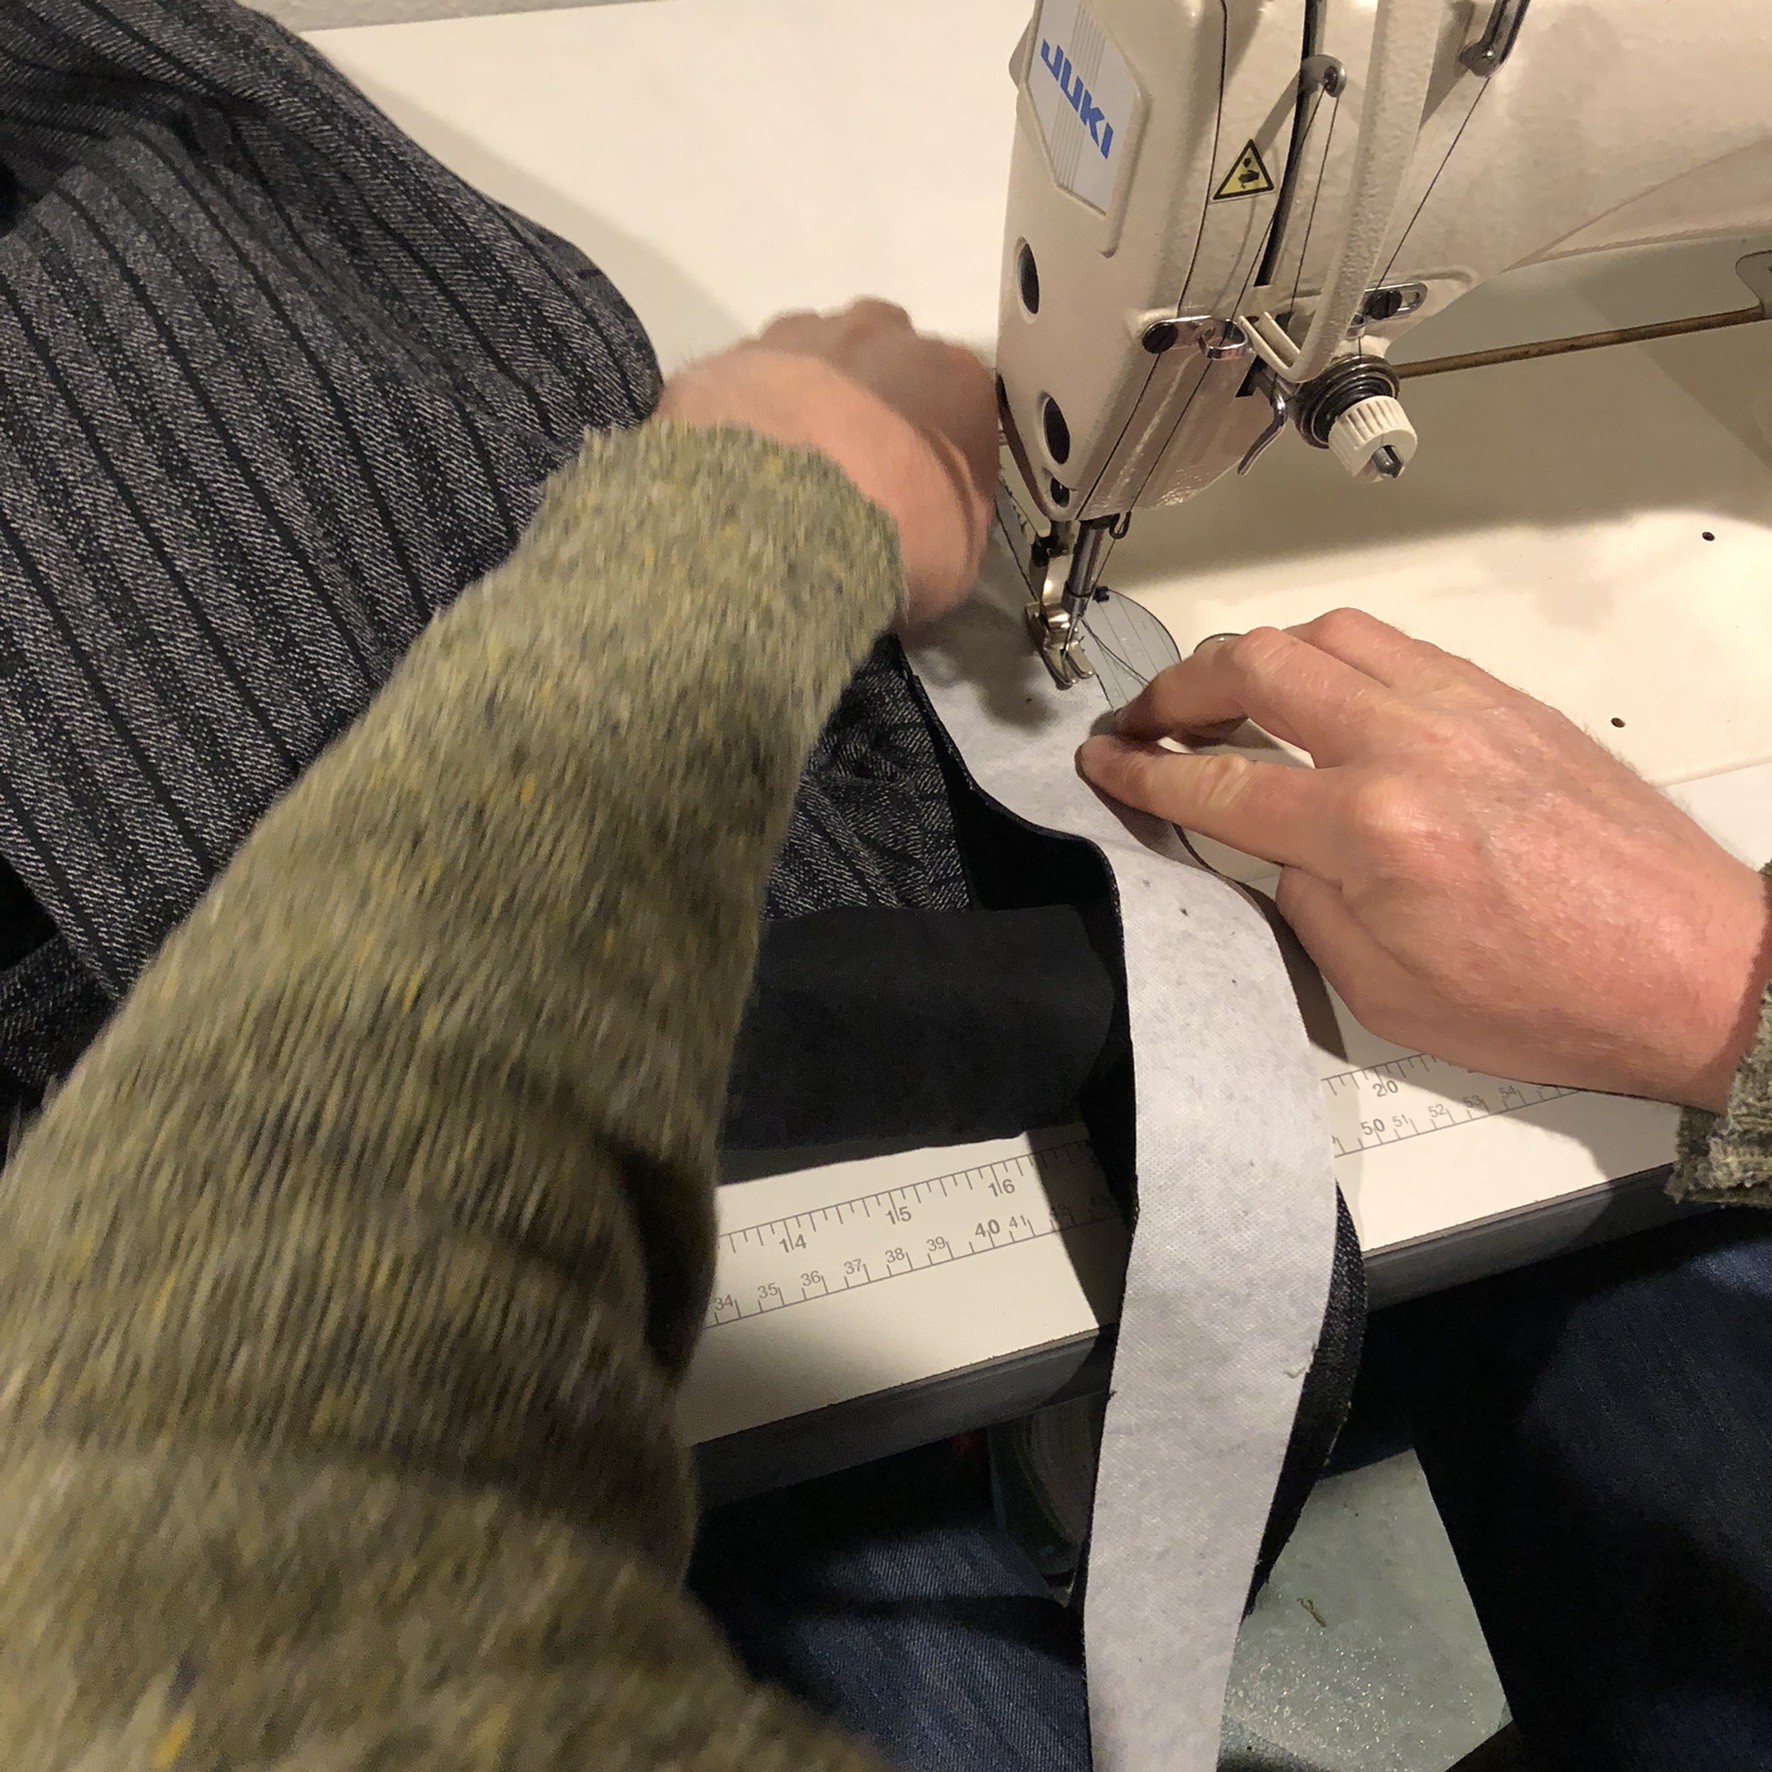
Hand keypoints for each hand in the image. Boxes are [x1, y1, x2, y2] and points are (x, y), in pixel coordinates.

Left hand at [656, 301, 995, 624]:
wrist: (791, 508)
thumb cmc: (899, 532)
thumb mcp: (958, 552)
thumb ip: (953, 515)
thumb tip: (932, 521)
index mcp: (956, 377)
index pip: (956, 397)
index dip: (932, 442)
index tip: (913, 482)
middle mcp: (887, 336)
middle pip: (886, 355)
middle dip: (872, 397)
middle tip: (850, 463)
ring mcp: (808, 334)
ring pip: (816, 351)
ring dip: (810, 394)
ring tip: (791, 461)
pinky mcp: (739, 352)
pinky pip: (754, 376)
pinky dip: (754, 408)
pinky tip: (746, 456)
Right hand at [1077, 609, 1771, 1111]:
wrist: (1691, 968)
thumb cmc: (1550, 1000)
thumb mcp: (1386, 992)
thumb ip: (1306, 906)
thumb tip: (1273, 848)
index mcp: (1371, 829)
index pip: (1221, 782)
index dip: (1143, 771)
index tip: (1103, 761)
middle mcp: (1410, 745)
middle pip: (1255, 667)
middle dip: (1178, 687)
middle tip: (1146, 718)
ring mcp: (1463, 708)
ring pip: (1325, 634)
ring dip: (1255, 657)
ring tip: (1228, 698)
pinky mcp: (1504, 700)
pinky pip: (1395, 648)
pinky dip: (1334, 659)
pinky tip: (1324, 699)